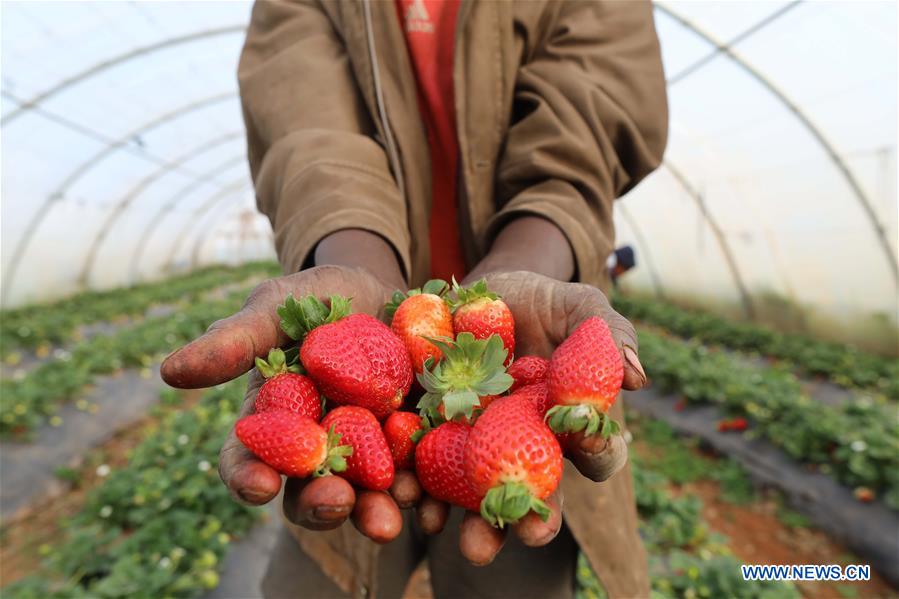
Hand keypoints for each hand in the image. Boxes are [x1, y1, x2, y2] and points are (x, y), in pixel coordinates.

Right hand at [161, 265, 415, 542]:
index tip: (258, 486)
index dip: (248, 476)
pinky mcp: (413, 449)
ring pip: (364, 496)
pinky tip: (434, 506)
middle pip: (306, 490)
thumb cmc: (322, 296)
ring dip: (373, 513)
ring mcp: (367, 453)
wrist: (388, 291)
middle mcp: (316, 448)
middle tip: (336, 502)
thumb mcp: (280, 306)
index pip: (247, 459)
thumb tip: (170, 371)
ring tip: (389, 519)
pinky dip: (425, 497)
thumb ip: (236, 340)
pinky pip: (417, 480)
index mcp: (274, 421)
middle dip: (319, 503)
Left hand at [445, 269, 644, 562]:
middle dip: (534, 520)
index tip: (589, 441)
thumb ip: (607, 332)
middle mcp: (527, 449)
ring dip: (473, 524)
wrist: (475, 292)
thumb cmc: (540, 303)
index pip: (596, 453)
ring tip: (465, 537)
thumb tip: (637, 377)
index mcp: (570, 426)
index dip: (599, 453)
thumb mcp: (577, 307)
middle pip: (537, 494)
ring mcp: (480, 449)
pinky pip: (426, 472)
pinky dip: (418, 489)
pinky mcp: (432, 437)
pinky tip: (409, 496)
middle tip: (530, 532)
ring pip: (479, 498)